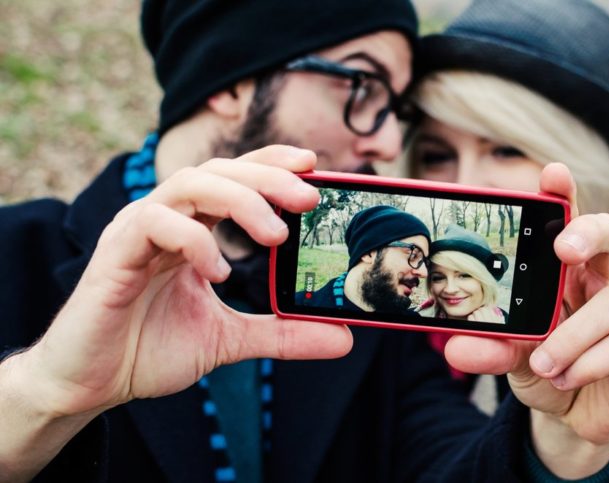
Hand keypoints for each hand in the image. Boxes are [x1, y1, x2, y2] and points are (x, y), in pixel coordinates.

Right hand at [18, 145, 352, 417]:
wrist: (92, 384)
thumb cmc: (149, 349)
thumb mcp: (230, 340)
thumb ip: (282, 333)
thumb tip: (344, 337)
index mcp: (190, 230)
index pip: (233, 179)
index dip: (269, 164)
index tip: (313, 166)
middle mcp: (165, 221)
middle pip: (217, 172)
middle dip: (266, 178)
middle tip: (308, 198)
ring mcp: (136, 232)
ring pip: (188, 185)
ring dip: (237, 201)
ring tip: (274, 235)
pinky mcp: (114, 254)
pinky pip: (153, 225)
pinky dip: (192, 240)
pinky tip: (217, 271)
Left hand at [443, 163, 608, 477]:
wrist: (571, 413)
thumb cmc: (543, 365)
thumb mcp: (508, 354)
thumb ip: (488, 346)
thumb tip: (454, 347)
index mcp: (567, 272)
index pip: (568, 222)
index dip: (565, 195)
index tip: (552, 173)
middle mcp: (601, 284)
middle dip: (588, 232)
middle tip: (564, 248)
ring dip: (574, 334)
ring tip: (544, 363)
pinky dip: (590, 363)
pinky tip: (564, 377)